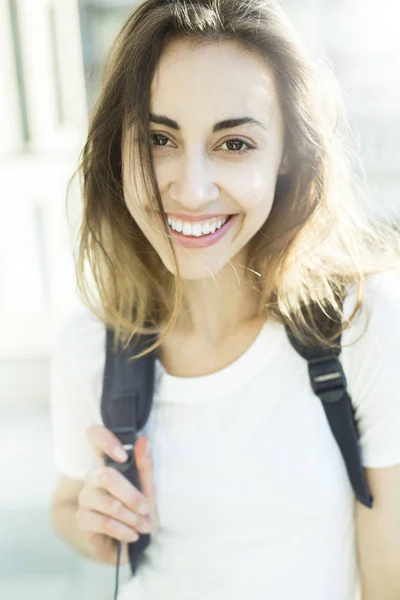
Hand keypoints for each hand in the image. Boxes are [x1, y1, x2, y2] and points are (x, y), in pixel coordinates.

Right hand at [76, 424, 157, 565]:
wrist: (131, 545)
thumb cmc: (139, 514)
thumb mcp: (147, 490)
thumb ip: (144, 466)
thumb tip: (143, 439)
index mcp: (109, 465)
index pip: (95, 437)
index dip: (105, 441)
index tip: (123, 456)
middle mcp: (92, 478)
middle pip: (107, 476)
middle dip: (132, 496)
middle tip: (146, 509)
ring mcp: (85, 498)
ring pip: (108, 504)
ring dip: (131, 518)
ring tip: (143, 526)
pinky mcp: (82, 520)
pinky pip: (104, 523)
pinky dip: (123, 530)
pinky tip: (132, 535)